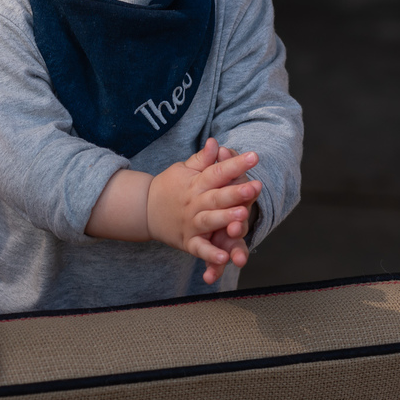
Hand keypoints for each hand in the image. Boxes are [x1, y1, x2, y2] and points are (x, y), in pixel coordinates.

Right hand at [147, 138, 261, 283]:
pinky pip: (200, 249)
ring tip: (242, 214)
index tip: (254, 156)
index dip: (236, 164)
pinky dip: (210, 254)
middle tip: (255, 186)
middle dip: (236, 192)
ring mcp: (191, 223)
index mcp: (196, 183)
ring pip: (210, 220)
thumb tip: (215, 142)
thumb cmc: (169, 187)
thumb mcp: (183, 170)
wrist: (143, 209)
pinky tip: (224, 257)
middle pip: (217, 197)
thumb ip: (202, 159)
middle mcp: (194, 203)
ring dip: (226, 218)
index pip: (217, 172)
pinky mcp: (188, 241)